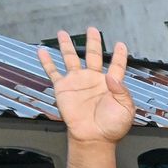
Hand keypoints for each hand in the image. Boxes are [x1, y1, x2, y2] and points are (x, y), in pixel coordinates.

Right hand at [39, 28, 135, 143]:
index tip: (121, 44)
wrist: (94, 137)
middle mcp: (93, 79)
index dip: (119, 55)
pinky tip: (42, 51)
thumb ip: (122, 91)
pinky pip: (53, 72)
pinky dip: (47, 61)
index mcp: (110, 84)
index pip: (116, 65)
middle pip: (93, 55)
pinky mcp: (63, 88)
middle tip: (92, 30)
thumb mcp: (125, 109)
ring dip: (67, 46)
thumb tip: (112, 76)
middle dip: (93, 42)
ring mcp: (78, 82)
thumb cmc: (112, 126)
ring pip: (71, 59)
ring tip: (63, 33)